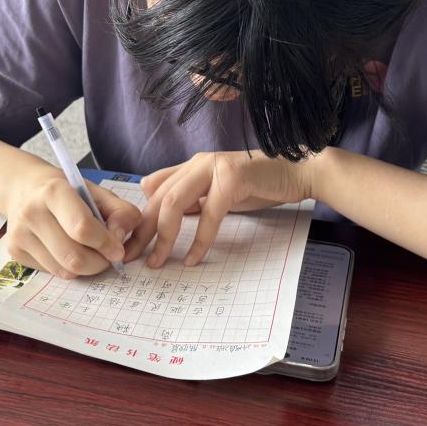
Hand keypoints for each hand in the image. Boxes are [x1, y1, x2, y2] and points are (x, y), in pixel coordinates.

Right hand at [3, 164, 142, 279]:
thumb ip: (120, 211)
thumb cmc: (66, 190)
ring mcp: (19, 234)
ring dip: (86, 268)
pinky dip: (68, 267)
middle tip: (107, 257)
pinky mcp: (14, 251)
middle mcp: (31, 213)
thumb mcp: (97, 192)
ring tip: (90, 253)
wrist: (23, 188)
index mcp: (53, 192)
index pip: (82, 228)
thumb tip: (121, 238)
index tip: (118, 249)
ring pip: (63, 270)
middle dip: (99, 263)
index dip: (106, 243)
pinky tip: (68, 250)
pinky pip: (52, 272)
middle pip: (73, 257)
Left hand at [125, 151, 317, 267]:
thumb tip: (162, 212)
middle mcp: (198, 163)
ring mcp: (214, 168)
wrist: (298, 171)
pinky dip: (199, 240)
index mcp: (191, 166)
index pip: (153, 191)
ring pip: (174, 203)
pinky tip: (192, 258)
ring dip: (163, 236)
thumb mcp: (218, 192)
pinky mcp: (233, 179)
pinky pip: (209, 214)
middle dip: (141, 231)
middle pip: (157, 199)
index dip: (137, 218)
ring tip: (157, 261)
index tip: (128, 245)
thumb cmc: (259, 184)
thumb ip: (193, 198)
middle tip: (131, 258)